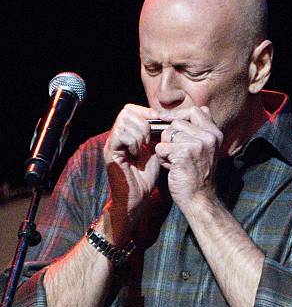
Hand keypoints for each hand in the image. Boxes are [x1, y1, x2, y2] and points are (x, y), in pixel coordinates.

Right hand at [104, 104, 160, 219]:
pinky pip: (121, 135)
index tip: (157, 126)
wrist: (137, 198)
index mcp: (126, 134)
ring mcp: (112, 144)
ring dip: (139, 133)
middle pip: (127, 111)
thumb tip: (166, 121)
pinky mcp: (110, 153)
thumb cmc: (145, 177)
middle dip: (143, 122)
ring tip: (143, 148)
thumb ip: (156, 136)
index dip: (146, 113)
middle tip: (149, 139)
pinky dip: (133, 141)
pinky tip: (136, 154)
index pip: (131, 109)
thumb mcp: (155, 152)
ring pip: (124, 121)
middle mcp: (116, 136)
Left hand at [154, 106, 222, 211]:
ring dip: (165, 148)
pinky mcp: (184, 154)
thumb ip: (194, 132)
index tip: (167, 121)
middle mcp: (209, 137)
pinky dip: (162, 158)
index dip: (179, 115)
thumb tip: (172, 115)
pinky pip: (161, 148)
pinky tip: (171, 168)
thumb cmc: (196, 175)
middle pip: (177, 122)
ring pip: (167, 134)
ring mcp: (198, 144)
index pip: (195, 111)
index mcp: (215, 134)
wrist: (199, 199)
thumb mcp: (202, 150)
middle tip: (175, 153)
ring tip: (174, 161)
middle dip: (169, 136)